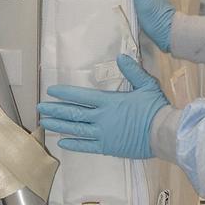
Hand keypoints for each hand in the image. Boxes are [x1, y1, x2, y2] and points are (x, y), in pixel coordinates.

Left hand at [37, 54, 169, 158]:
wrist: (164, 133)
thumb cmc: (155, 108)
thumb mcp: (146, 85)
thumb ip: (132, 71)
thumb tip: (121, 57)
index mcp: (109, 102)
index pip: (81, 96)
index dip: (65, 93)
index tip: (51, 91)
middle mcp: (102, 118)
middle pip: (74, 113)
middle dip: (55, 110)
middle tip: (40, 108)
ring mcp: (103, 134)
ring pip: (76, 129)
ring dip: (59, 125)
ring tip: (45, 122)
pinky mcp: (108, 148)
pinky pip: (86, 147)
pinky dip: (73, 144)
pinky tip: (61, 142)